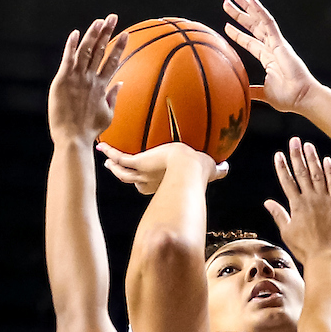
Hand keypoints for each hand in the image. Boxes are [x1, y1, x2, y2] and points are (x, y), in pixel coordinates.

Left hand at [48, 16, 127, 145]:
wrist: (74, 139)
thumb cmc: (89, 130)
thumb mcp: (107, 115)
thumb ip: (113, 97)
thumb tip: (120, 83)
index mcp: (102, 88)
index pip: (113, 62)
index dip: (119, 46)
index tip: (125, 33)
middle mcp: (91, 80)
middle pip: (101, 51)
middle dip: (108, 33)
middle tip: (113, 17)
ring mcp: (77, 79)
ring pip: (87, 51)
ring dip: (93, 34)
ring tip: (99, 21)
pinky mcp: (63, 80)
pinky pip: (68, 59)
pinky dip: (72, 45)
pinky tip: (76, 33)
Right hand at [96, 141, 227, 194]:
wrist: (188, 167)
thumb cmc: (200, 169)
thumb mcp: (210, 168)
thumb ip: (218, 170)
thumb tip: (228, 168)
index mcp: (165, 184)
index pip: (151, 185)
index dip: (145, 183)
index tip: (140, 181)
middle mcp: (152, 181)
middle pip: (133, 181)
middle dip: (124, 176)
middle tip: (115, 170)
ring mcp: (143, 173)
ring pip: (123, 173)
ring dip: (114, 167)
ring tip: (105, 160)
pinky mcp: (138, 163)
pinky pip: (121, 158)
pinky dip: (111, 152)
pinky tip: (102, 146)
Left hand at [224, 0, 318, 112]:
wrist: (301, 98)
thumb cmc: (288, 98)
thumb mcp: (264, 93)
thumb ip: (253, 91)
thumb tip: (241, 93)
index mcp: (269, 59)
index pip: (250, 42)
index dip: (238, 34)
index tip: (226, 26)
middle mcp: (272, 48)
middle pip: (253, 27)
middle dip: (240, 14)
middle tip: (227, 2)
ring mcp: (276, 43)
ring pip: (259, 20)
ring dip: (247, 7)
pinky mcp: (280, 42)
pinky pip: (269, 22)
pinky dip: (260, 10)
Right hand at [265, 138, 330, 264]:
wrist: (325, 257)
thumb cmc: (304, 249)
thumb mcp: (287, 232)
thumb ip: (279, 215)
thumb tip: (268, 202)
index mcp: (296, 206)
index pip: (286, 181)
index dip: (282, 166)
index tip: (278, 154)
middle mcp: (309, 199)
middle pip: (301, 173)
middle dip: (296, 155)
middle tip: (294, 140)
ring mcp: (325, 201)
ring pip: (317, 174)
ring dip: (312, 158)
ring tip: (308, 145)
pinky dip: (330, 171)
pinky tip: (326, 160)